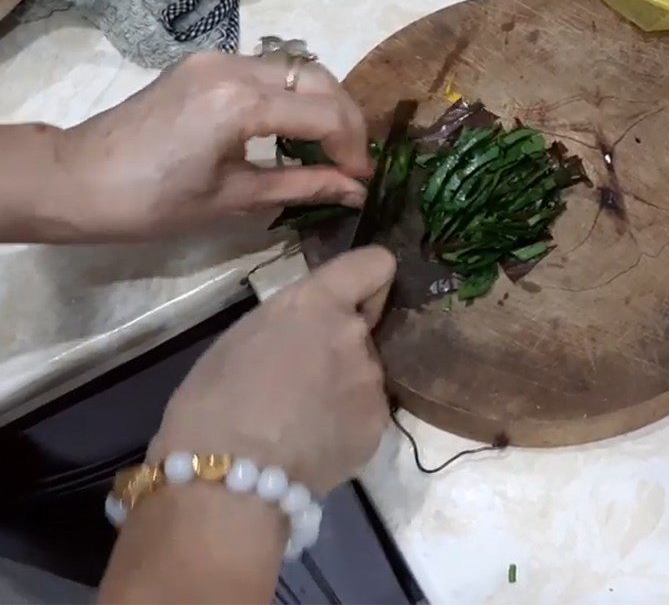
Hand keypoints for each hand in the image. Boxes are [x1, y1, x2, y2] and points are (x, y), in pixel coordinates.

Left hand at [53, 51, 370, 240]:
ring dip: (321, 103)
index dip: (352, 146)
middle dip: (346, 118)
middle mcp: (233, 66)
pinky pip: (266, 70)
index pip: (324, 113)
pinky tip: (292, 128)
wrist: (77, 179)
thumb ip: (303, 186)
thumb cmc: (152, 203)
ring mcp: (216, 59)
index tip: (362, 178)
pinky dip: (291, 95)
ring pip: (294, 67)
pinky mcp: (203, 64)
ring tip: (329, 146)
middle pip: (317, 78)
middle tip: (352, 161)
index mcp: (240, 102)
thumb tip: (355, 190)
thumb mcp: (234, 199)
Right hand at [148, 246, 395, 496]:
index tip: (353, 300)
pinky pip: (367, 412)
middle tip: (302, 376)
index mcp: (319, 302)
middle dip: (341, 344)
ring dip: (345, 386)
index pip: (375, 264)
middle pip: (365, 327)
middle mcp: (356, 334)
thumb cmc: (214, 399)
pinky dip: (347, 423)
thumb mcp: (244, 336)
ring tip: (302, 418)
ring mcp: (372, 382)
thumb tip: (308, 331)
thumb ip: (292, 321)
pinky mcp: (379, 426)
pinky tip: (313, 443)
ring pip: (366, 372)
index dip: (368, 281)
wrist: (225, 480)